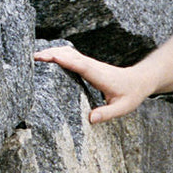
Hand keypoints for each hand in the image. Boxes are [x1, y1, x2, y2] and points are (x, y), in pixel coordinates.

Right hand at [33, 44, 150, 123]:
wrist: (139, 80)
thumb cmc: (131, 95)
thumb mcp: (123, 108)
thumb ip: (107, 114)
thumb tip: (91, 119)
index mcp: (100, 76)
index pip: (81, 66)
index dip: (65, 61)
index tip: (50, 57)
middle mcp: (93, 66)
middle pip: (71, 55)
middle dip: (52, 54)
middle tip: (33, 57)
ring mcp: (90, 63)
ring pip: (70, 52)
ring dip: (53, 52)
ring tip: (34, 57)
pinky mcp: (88, 64)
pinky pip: (71, 56)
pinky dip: (58, 54)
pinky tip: (47, 57)